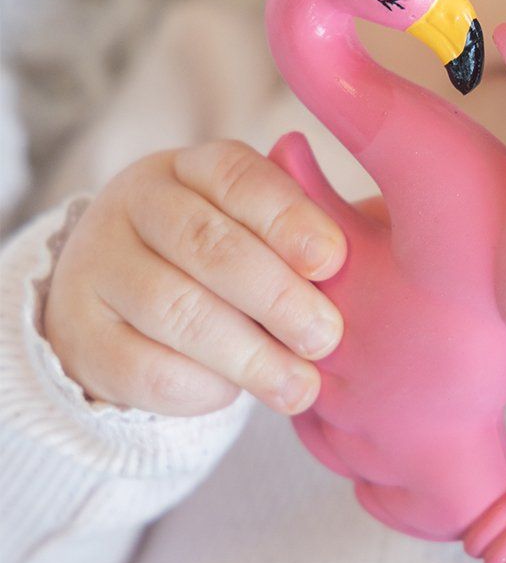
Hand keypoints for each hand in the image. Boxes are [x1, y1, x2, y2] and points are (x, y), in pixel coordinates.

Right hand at [44, 139, 347, 417]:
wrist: (125, 308)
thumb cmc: (226, 262)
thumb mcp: (261, 230)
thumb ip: (305, 229)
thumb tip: (368, 234)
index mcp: (192, 166)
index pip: (238, 177)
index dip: (288, 218)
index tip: (332, 260)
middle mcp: (136, 204)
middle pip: (206, 244)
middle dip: (276, 295)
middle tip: (326, 336)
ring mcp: (97, 267)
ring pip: (174, 308)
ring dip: (247, 353)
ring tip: (301, 386)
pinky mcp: (79, 335)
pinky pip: (142, 366)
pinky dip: (200, 385)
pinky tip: (241, 395)